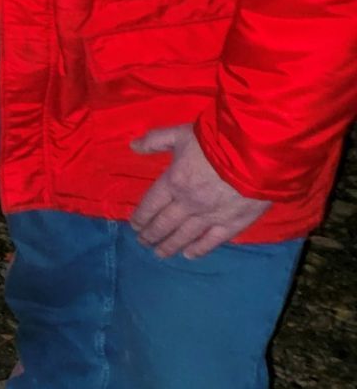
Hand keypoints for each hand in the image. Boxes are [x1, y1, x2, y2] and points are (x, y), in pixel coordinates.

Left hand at [130, 123, 272, 258]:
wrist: (256, 154)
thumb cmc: (217, 140)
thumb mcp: (180, 134)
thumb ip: (155, 140)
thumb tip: (132, 146)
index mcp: (173, 182)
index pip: (151, 204)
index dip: (140, 217)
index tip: (134, 225)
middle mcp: (187, 203)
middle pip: (164, 223)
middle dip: (151, 234)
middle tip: (143, 242)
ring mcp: (210, 216)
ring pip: (184, 236)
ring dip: (169, 246)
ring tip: (159, 253)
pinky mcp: (233, 224)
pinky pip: (212, 241)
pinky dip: (198, 249)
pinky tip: (188, 255)